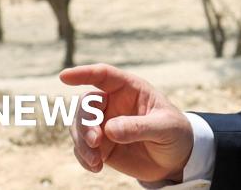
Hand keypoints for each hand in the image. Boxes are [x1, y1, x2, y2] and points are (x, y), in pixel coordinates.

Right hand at [60, 63, 193, 182]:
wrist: (176, 159)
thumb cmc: (175, 133)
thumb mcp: (165, 128)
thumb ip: (139, 127)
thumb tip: (109, 129)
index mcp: (130, 89)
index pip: (104, 75)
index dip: (83, 73)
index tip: (64, 76)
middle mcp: (113, 103)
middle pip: (86, 105)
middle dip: (85, 123)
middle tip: (96, 141)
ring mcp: (105, 124)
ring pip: (79, 127)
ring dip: (82, 143)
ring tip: (96, 161)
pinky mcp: (101, 145)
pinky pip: (82, 148)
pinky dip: (84, 158)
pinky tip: (96, 167)